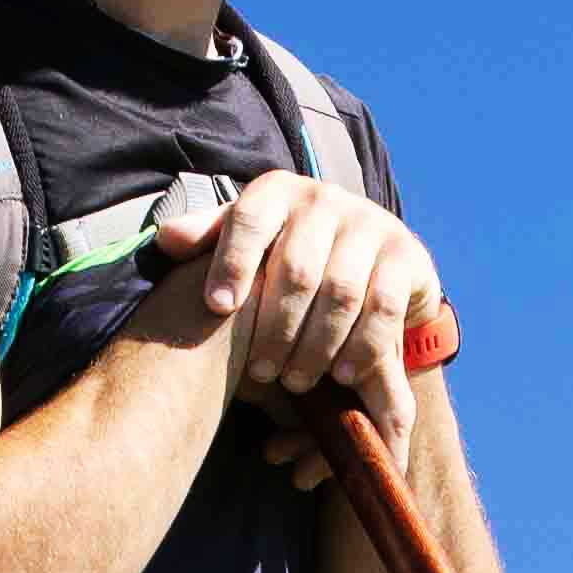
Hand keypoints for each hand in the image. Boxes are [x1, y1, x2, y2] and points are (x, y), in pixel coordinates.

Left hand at [143, 171, 444, 448]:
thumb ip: (207, 240)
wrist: (370, 258)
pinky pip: (381, 308)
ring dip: (315, 346)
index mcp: (277, 192)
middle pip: (296, 268)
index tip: (217, 308)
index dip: (231, 263)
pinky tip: (340, 374)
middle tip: (261, 372)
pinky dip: (359, 347)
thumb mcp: (246, 244)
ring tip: (295, 380)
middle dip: (275, 327)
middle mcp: (325, 199)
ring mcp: (370, 224)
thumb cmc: (287, 254)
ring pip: (340, 293)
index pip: (248, 220)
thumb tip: (165, 241)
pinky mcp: (406, 254)